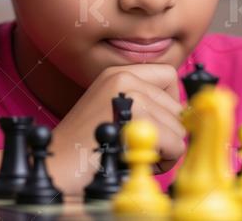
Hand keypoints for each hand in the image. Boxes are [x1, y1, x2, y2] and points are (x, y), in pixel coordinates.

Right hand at [49, 64, 184, 192]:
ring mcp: (131, 95)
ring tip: (132, 154)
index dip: (170, 104)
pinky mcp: (137, 117)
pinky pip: (176, 144)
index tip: (156, 124)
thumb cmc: (84, 148)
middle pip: (178, 105)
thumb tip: (187, 112)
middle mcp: (125, 77)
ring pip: (179, 128)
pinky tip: (136, 161)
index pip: (169, 76)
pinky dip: (163, 160)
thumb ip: (144, 103)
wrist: (54, 168)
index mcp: (118, 73)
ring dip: (164, 150)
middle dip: (166, 133)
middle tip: (137, 147)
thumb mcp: (112, 111)